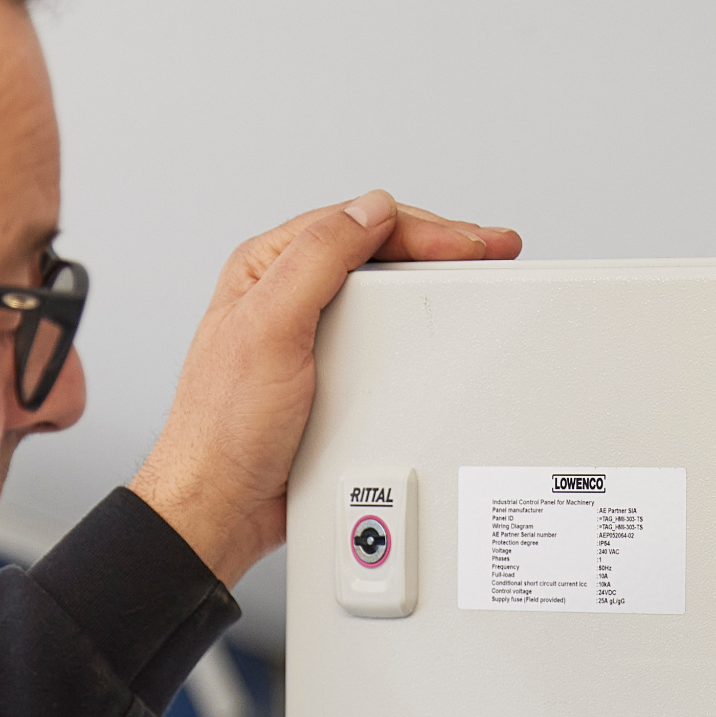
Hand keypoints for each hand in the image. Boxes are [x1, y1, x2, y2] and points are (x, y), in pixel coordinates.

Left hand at [129, 189, 517, 583]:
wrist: (223, 504)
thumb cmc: (225, 428)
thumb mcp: (270, 327)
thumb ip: (317, 259)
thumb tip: (368, 212)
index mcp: (266, 269)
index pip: (355, 225)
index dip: (421, 228)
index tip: (470, 241)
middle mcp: (286, 294)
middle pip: (376, 251)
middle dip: (439, 246)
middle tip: (492, 249)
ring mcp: (309, 335)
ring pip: (382, 290)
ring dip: (430, 282)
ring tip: (475, 277)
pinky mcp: (327, 375)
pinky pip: (381, 336)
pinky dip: (415, 329)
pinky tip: (438, 330)